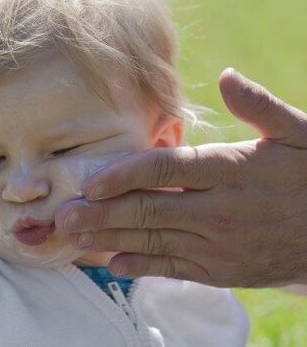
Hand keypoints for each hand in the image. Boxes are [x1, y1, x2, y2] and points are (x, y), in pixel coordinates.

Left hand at [55, 69, 306, 287]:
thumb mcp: (300, 134)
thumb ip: (260, 107)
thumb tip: (226, 76)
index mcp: (231, 170)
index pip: (166, 170)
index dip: (124, 175)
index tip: (90, 182)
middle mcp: (219, 209)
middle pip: (149, 209)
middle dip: (102, 213)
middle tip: (63, 216)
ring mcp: (219, 244)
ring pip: (154, 241)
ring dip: (110, 239)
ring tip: (74, 239)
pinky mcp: (222, 270)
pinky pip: (175, 268)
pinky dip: (142, 266)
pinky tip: (113, 264)